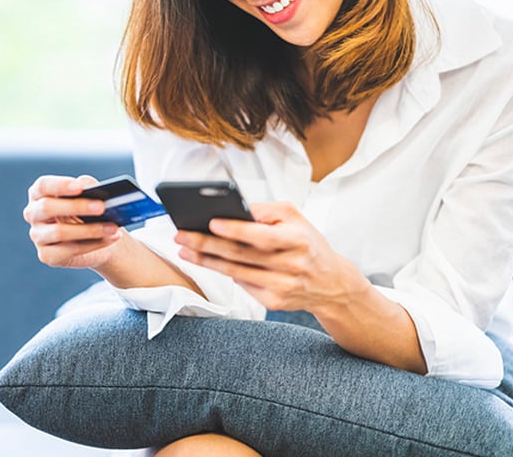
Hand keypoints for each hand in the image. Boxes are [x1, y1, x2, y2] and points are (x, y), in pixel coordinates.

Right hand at [23, 175, 121, 269]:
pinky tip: (110, 238)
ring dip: (90, 229)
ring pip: (60, 232)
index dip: (60, 185)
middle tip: (102, 207)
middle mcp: (34, 214)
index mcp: (41, 193)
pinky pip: (69, 250)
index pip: (43, 186)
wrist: (101, 235)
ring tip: (113, 227)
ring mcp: (38, 236)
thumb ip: (89, 187)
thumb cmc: (91, 210)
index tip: (79, 187)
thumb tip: (89, 188)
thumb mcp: (91, 194)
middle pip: (47, 207)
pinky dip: (94, 244)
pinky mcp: (47, 255)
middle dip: (77, 206)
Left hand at [174, 201, 363, 314]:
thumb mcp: (295, 217)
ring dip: (207, 261)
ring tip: (184, 250)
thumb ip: (266, 211)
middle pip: (242, 255)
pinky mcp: (274, 302)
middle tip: (182, 236)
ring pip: (236, 272)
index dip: (237, 230)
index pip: (263, 236)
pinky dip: (223, 272)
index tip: (211, 222)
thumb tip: (233, 210)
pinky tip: (207, 262)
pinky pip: (242, 285)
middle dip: (207, 244)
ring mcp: (282, 287)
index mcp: (298, 240)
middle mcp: (291, 265)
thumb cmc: (308, 242)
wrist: (331, 283)